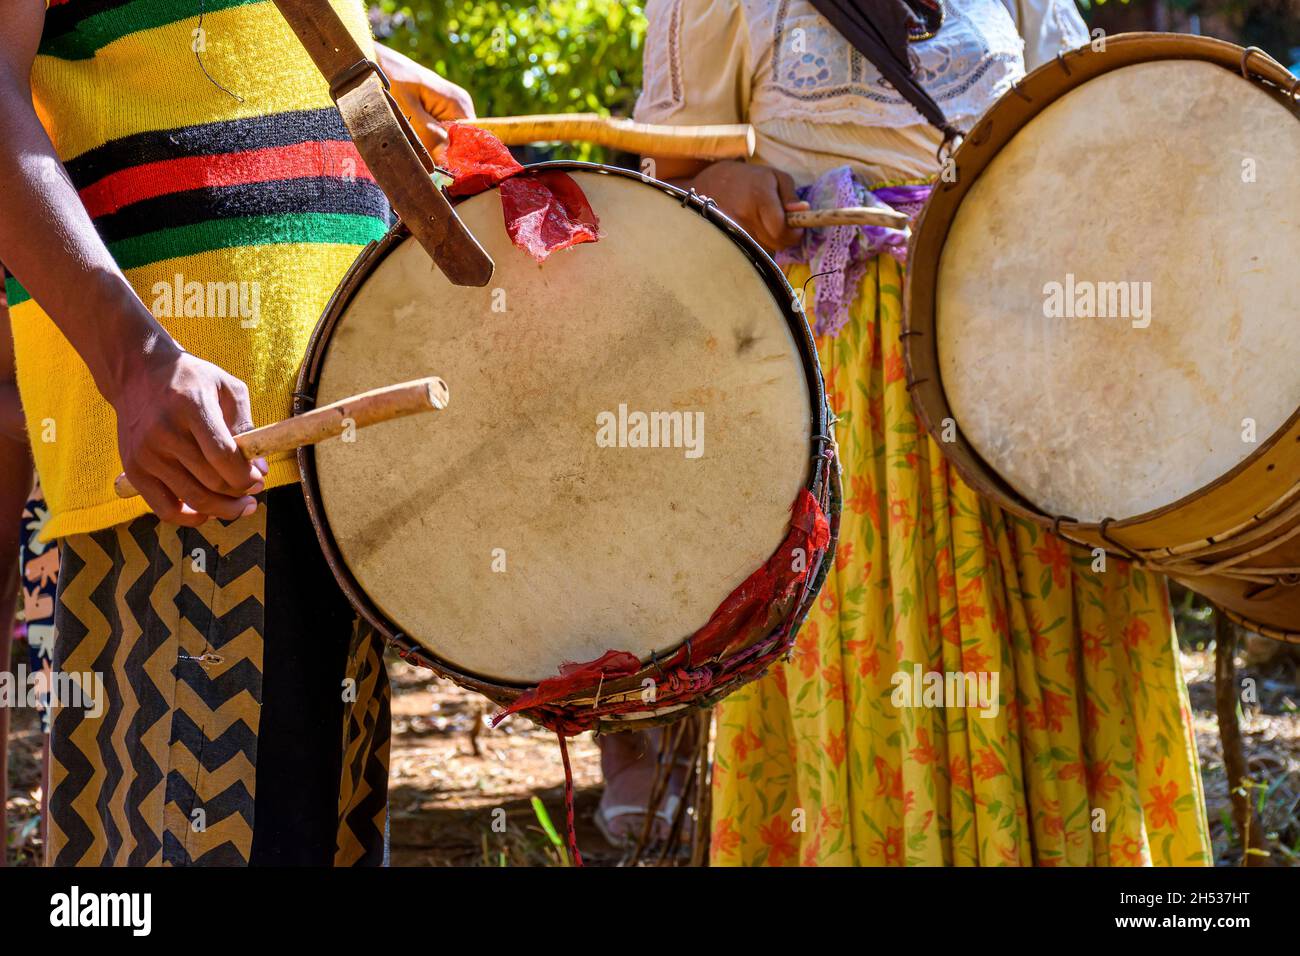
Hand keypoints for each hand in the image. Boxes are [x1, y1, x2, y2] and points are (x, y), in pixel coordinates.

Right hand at [109, 345, 265, 526]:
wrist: (136, 373)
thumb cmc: (191, 380)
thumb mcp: (227, 388)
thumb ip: (246, 426)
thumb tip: (260, 470)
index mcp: (191, 407)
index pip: (223, 455)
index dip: (246, 476)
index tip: (259, 479)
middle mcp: (164, 432)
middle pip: (211, 481)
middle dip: (240, 493)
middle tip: (254, 491)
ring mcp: (145, 453)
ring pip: (192, 499)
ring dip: (223, 510)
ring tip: (240, 506)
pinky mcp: (133, 469)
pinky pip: (165, 508)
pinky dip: (191, 518)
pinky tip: (208, 512)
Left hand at [376, 43, 474, 162]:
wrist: (371, 60)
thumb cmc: (389, 78)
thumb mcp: (407, 109)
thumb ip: (429, 134)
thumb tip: (447, 160)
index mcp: (458, 104)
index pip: (471, 141)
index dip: (457, 158)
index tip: (437, 167)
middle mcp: (459, 107)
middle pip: (458, 144)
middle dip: (439, 153)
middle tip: (415, 151)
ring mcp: (448, 109)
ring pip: (445, 141)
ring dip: (428, 147)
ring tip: (407, 138)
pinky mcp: (436, 112)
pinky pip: (435, 134)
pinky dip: (422, 140)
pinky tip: (407, 134)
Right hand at [687, 161, 807, 253]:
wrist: (709, 183)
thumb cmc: (748, 179)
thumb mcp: (775, 177)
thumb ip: (791, 196)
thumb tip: (803, 211)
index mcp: (760, 197)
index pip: (781, 231)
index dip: (793, 233)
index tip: (795, 228)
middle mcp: (744, 215)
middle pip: (774, 244)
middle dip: (783, 238)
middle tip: (781, 225)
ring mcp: (732, 229)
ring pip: (764, 250)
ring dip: (769, 241)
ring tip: (763, 225)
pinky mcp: (725, 237)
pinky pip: (750, 250)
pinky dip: (756, 244)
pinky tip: (753, 231)